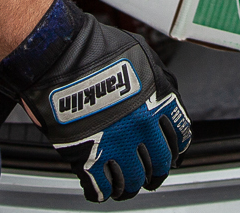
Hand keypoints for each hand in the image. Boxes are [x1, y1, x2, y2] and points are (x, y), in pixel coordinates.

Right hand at [0, 0, 190, 201]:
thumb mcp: (141, 53)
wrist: (59, 52)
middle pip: (159, 165)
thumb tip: (166, 95)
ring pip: (133, 181)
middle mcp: (142, 127)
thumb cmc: (94, 46)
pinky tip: (101, 188)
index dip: (174, 148)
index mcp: (158, 102)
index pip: (179, 137)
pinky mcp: (87, 155)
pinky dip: (102, 191)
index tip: (169, 153)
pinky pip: (101, 187)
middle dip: (155, 173)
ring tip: (123, 185)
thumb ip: (157, 79)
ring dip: (129, 185)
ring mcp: (115, 143)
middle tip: (149, 175)